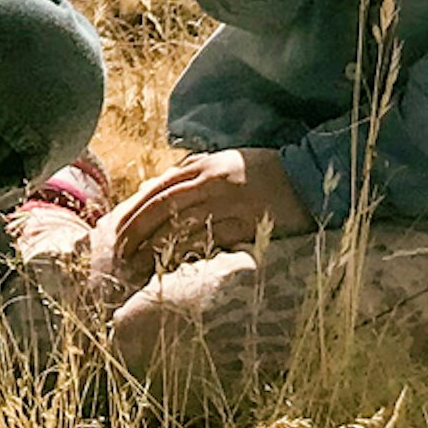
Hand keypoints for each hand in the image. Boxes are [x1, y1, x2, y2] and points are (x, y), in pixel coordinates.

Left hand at [101, 148, 311, 277]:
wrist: (308, 178)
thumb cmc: (264, 171)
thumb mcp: (225, 162)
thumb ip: (192, 172)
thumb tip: (155, 187)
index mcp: (205, 167)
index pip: (159, 189)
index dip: (135, 212)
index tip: (118, 232)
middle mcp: (213, 183)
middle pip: (163, 208)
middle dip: (138, 232)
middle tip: (121, 253)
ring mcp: (229, 204)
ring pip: (182, 226)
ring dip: (156, 247)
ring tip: (139, 265)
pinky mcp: (247, 224)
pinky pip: (210, 241)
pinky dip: (188, 252)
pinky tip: (172, 265)